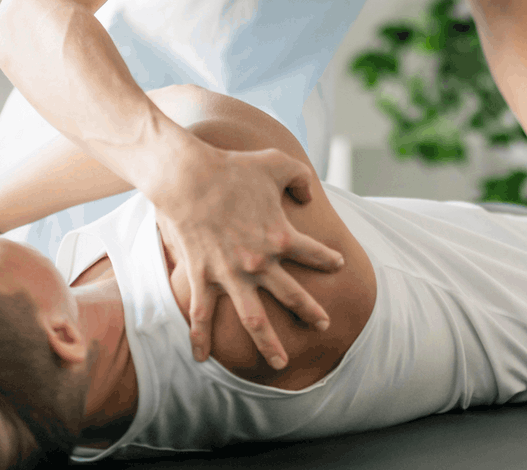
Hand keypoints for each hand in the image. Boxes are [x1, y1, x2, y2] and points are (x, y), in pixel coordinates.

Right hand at [152, 142, 344, 367]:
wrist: (188, 177)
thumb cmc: (234, 167)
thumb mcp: (278, 163)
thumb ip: (301, 178)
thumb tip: (309, 194)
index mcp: (281, 236)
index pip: (313, 252)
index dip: (328, 259)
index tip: (338, 265)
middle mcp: (259, 262)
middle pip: (292, 295)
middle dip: (310, 312)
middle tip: (324, 324)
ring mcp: (230, 273)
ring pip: (254, 319)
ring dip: (268, 343)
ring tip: (280, 362)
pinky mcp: (202, 276)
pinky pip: (203, 314)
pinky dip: (201, 338)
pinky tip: (202, 359)